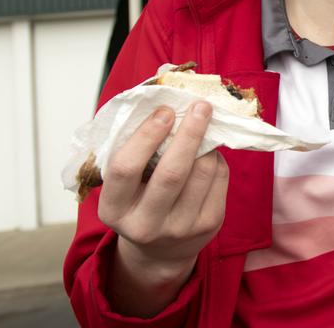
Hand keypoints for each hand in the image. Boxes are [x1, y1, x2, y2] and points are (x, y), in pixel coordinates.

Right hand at [98, 103, 227, 304]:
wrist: (159, 251)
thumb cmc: (138, 200)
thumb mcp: (125, 184)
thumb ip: (136, 144)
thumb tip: (165, 83)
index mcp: (113, 210)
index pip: (125, 169)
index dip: (145, 136)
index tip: (164, 111)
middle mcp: (145, 224)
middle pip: (172, 173)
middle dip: (189, 133)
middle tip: (200, 106)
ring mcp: (180, 229)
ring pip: (202, 172)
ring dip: (206, 143)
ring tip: (203, 126)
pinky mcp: (209, 226)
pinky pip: (219, 179)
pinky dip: (217, 157)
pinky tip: (209, 151)